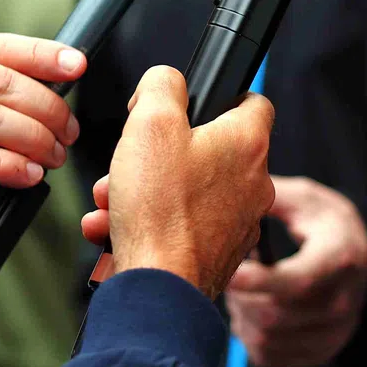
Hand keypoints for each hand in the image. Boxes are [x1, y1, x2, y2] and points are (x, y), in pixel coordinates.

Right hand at [80, 66, 273, 297]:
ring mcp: (239, 221)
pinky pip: (183, 224)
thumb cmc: (161, 211)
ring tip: (113, 198)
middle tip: (132, 159)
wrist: (160, 286)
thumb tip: (166, 80)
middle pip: (209, 148)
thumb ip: (162, 85)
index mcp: (246, 143)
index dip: (222, 95)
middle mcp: (253, 181)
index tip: (193, 104)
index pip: (253, 101)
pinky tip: (115, 226)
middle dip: (161, 153)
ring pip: (190, 189)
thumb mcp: (150, 123)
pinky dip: (152, 222)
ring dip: (148, 189)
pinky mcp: (220, 252)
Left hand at [225, 176, 366, 366]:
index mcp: (341, 258)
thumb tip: (229, 187)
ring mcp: (334, 332)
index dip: (259, 281)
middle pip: (274, 315)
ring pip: (266, 339)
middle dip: (240, 295)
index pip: (298, 281)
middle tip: (230, 271)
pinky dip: (247, 335)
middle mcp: (343, 302)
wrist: (358, 256)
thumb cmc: (324, 222)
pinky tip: (250, 309)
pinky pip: (268, 355)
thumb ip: (270, 196)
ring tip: (240, 289)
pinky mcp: (320, 351)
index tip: (229, 272)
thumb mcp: (305, 198)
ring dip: (240, 315)